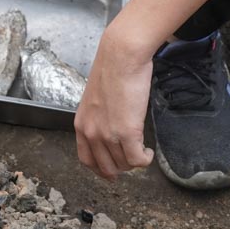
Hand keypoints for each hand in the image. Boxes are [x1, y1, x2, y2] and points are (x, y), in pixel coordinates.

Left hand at [74, 30, 156, 180]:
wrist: (121, 56)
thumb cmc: (112, 71)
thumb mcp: (95, 100)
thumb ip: (99, 118)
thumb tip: (110, 130)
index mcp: (81, 125)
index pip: (87, 160)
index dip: (101, 169)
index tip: (112, 171)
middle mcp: (91, 133)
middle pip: (107, 167)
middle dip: (121, 168)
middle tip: (132, 160)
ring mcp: (108, 134)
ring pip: (124, 165)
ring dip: (135, 162)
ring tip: (142, 151)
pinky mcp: (127, 132)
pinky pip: (137, 160)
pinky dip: (145, 160)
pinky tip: (148, 152)